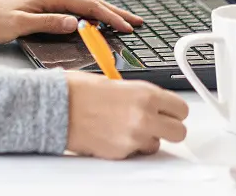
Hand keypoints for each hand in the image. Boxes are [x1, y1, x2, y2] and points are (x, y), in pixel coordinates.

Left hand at [0, 0, 141, 44]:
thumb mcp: (21, 24)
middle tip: (137, 22)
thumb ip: (48, 23)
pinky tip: (101, 21)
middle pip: (91, 2)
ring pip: (86, 5)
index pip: (87, 5)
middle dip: (115, 12)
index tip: (126, 26)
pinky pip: (77, 9)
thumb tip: (75, 23)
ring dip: (107, 13)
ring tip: (125, 21)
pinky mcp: (48, 6)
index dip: (109, 16)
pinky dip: (93, 15)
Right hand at [66, 72, 188, 158]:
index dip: (173, 110)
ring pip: (157, 145)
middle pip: (179, 131)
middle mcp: (144, 116)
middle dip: (168, 128)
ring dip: (146, 138)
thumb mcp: (113, 82)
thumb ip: (136, 94)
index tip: (166, 111)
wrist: (53, 106)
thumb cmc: (76, 91)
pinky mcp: (121, 152)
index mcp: (145, 94)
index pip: (181, 108)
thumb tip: (147, 102)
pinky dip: (126, 145)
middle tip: (154, 123)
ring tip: (124, 127)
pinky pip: (134, 152)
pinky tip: (110, 133)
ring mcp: (134, 137)